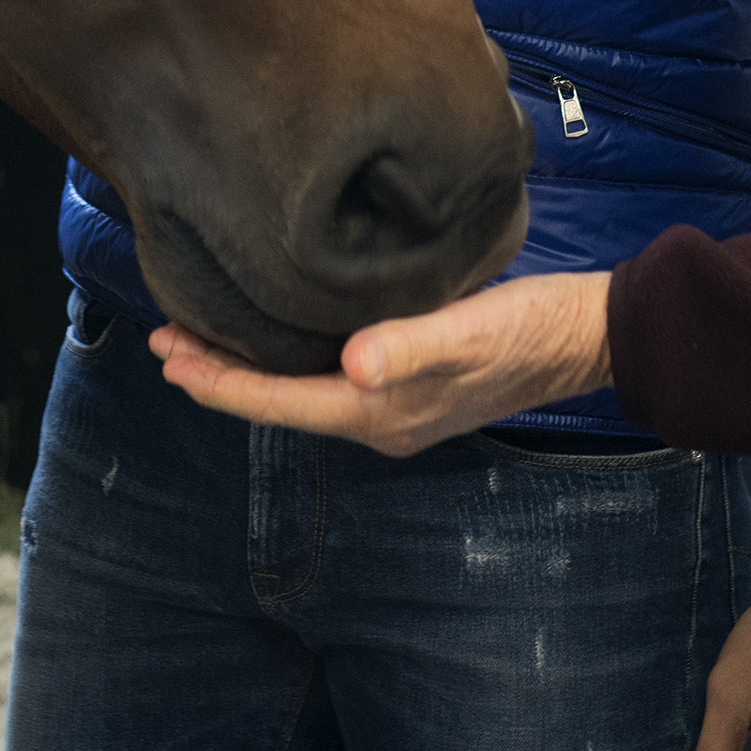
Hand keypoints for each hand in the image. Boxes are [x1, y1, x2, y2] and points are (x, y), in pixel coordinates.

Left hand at [148, 272, 611, 455]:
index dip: (218, 382)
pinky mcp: (409, 382)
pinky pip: (326, 379)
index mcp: (379, 414)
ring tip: (202, 337)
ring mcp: (395, 406)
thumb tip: (353, 368)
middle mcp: (378, 421)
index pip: (277, 404)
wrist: (586, 335)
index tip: (167, 355)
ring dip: (249, 367)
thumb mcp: (468, 331)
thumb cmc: (526, 329)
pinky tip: (276, 330)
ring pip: (299, 391)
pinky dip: (287, 359)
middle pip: (279, 402)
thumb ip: (409, 349)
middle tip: (164, 340)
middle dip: (220, 375)